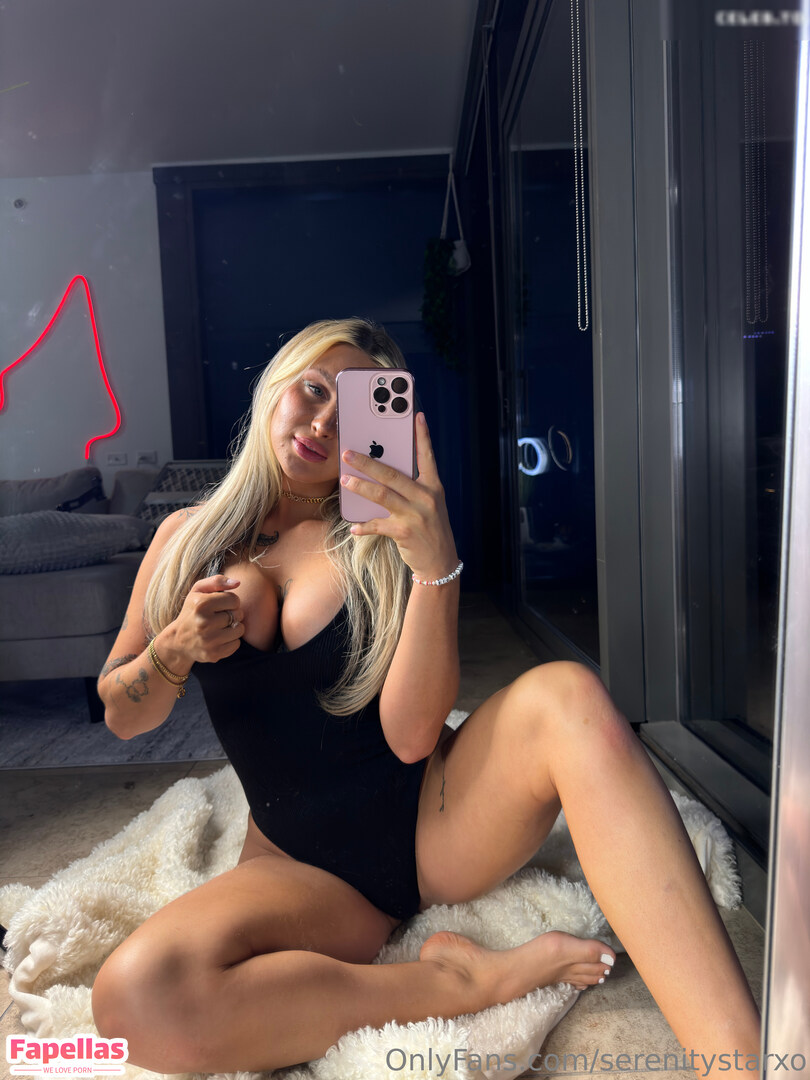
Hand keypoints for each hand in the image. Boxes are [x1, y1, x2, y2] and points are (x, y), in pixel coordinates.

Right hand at [160, 574, 243, 664]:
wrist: (178, 640)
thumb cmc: (192, 611)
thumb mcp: (198, 591)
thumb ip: (217, 581)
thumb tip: (238, 583)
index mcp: (201, 604)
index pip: (234, 599)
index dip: (231, 601)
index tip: (222, 605)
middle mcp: (204, 623)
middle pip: (238, 614)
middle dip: (233, 614)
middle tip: (221, 616)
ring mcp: (209, 640)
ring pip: (239, 630)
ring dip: (234, 627)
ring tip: (221, 627)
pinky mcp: (213, 654)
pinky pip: (236, 644)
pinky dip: (231, 641)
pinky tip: (219, 638)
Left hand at [340, 413, 458, 580]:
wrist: (440, 562)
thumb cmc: (429, 528)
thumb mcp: (428, 504)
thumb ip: (411, 488)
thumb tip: (382, 473)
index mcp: (433, 486)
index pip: (427, 456)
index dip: (421, 435)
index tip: (416, 415)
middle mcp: (426, 497)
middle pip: (392, 474)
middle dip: (367, 462)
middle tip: (348, 453)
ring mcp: (416, 515)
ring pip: (382, 495)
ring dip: (360, 486)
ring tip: (344, 479)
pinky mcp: (404, 532)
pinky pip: (377, 525)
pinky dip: (363, 526)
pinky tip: (353, 526)